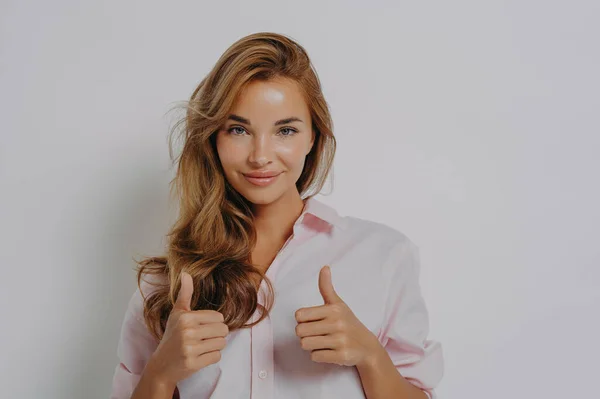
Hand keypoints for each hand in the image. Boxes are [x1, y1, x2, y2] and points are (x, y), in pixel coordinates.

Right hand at [146, 272, 228, 386]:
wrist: (161, 366)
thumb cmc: (172, 336)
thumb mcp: (177, 313)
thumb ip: (185, 293)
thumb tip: (185, 272)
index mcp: (185, 317)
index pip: (219, 317)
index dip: (213, 323)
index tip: (201, 328)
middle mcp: (187, 332)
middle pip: (223, 330)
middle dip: (216, 335)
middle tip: (202, 339)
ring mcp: (190, 349)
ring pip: (222, 343)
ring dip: (214, 346)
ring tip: (201, 347)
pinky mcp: (193, 363)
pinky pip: (216, 356)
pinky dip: (210, 357)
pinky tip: (199, 356)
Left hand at [294, 266, 382, 367]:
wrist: (367, 346)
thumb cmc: (348, 323)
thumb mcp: (338, 304)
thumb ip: (327, 287)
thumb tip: (324, 267)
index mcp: (333, 309)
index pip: (299, 315)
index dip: (302, 320)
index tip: (313, 321)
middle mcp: (337, 324)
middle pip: (299, 331)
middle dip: (305, 334)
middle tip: (317, 333)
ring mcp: (340, 340)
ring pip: (305, 344)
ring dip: (311, 345)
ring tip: (323, 341)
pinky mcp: (341, 356)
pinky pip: (315, 356)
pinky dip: (319, 355)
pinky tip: (329, 350)